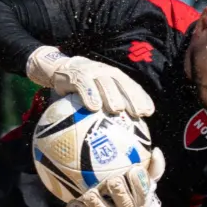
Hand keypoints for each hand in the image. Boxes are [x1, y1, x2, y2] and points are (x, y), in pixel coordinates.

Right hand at [26, 45, 154, 117]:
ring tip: (117, 110)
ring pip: (105, 82)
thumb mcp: (92, 96)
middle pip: (122, 84)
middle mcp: (105, 72)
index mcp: (113, 77)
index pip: (131, 86)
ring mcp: (91, 71)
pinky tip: (93, 107)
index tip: (149, 113)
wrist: (57, 69)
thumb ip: (103, 111)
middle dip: (132, 98)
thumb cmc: (79, 89)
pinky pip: (84, 84)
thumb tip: (114, 137)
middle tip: (138, 114)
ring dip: (113, 96)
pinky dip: (89, 95)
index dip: (141, 98)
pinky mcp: (76, 74)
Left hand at [66, 149, 165, 206]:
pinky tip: (75, 201)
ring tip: (89, 193)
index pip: (142, 190)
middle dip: (117, 189)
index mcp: (141, 201)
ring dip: (96, 202)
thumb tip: (156, 151)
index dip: (137, 180)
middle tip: (112, 179)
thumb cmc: (141, 200)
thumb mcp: (150, 186)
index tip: (134, 169)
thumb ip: (155, 168)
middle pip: (124, 201)